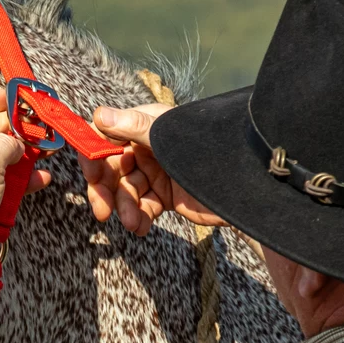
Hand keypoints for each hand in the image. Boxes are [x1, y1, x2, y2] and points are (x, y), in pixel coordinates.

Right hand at [81, 103, 225, 235]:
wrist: (252, 187)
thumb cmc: (214, 151)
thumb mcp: (171, 139)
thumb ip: (135, 127)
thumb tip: (100, 114)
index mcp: (145, 125)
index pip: (105, 135)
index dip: (92, 155)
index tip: (90, 175)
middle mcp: (146, 147)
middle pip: (110, 169)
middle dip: (105, 191)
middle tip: (102, 212)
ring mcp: (155, 171)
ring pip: (124, 191)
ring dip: (125, 209)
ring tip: (134, 223)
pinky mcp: (164, 194)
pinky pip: (141, 207)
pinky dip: (139, 218)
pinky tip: (142, 228)